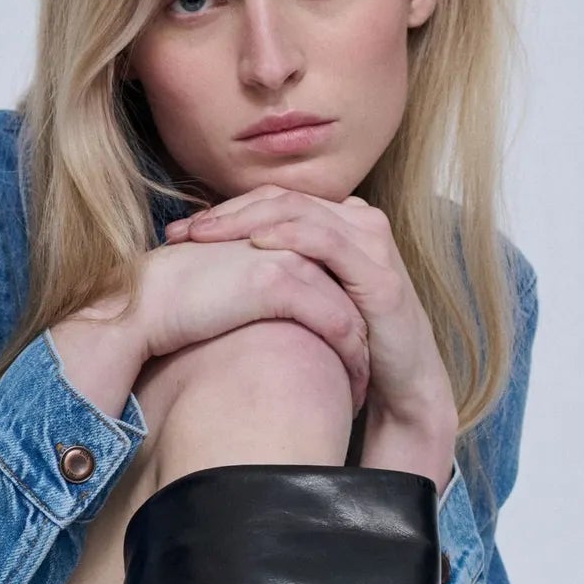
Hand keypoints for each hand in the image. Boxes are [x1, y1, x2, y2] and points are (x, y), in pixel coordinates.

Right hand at [118, 232, 374, 410]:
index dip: (346, 311)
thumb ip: (250, 292)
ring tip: (363, 386)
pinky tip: (353, 390)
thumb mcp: (223, 289)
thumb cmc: (172, 304)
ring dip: (362, 350)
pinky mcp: (284, 283)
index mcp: (277, 239)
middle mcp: (290, 241)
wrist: (145, 303)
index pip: (331, 275)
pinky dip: (351, 358)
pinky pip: (337, 323)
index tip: (351, 350)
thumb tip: (260, 321)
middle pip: (350, 286)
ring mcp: (290, 257)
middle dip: (364, 329)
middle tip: (370, 368)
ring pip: (350, 306)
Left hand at [163, 186, 457, 434]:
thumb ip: (273, 275)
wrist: (402, 384)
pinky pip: (327, 242)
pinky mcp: (379, 272)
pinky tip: (257, 244)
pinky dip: (289, 237)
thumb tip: (211, 272)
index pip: (273, 200)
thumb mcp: (303, 301)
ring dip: (246, 220)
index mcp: (338, 221)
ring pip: (300, 211)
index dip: (224, 211)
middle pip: (281, 199)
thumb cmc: (344, 344)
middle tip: (182, 232)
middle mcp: (357, 221)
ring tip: (206, 235)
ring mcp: (371, 242)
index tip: (181, 234)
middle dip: (225, 213)